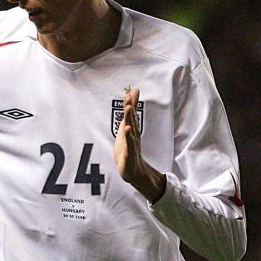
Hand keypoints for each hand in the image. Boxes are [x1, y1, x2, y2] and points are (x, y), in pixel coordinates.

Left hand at [113, 87, 164, 201]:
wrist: (133, 170)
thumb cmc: (128, 148)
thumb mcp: (127, 130)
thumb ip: (129, 116)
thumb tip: (131, 103)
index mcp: (132, 129)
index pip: (131, 114)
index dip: (131, 103)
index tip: (132, 90)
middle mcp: (133, 135)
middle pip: (131, 119)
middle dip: (130, 107)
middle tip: (129, 96)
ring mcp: (132, 144)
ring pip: (130, 129)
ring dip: (129, 118)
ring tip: (128, 108)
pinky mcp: (129, 154)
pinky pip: (129, 144)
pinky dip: (128, 136)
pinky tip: (127, 129)